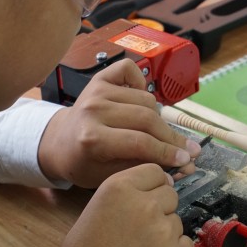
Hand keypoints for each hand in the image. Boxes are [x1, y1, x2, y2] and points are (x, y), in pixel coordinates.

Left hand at [38, 59, 200, 187]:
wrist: (59, 143)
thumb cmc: (86, 164)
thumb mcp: (112, 176)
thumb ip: (148, 167)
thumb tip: (187, 164)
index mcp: (92, 139)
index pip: (140, 143)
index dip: (167, 152)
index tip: (187, 160)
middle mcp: (94, 110)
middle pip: (147, 119)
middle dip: (171, 137)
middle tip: (186, 150)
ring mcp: (97, 91)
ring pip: (146, 99)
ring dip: (158, 117)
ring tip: (159, 132)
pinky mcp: (99, 78)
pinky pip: (130, 70)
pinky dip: (141, 82)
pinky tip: (141, 101)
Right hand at [47, 164, 193, 246]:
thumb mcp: (95, 209)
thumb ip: (123, 194)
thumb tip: (151, 189)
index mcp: (120, 187)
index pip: (155, 171)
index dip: (152, 184)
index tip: (146, 196)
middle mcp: (145, 203)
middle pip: (170, 193)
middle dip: (161, 207)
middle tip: (141, 227)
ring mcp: (164, 228)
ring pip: (176, 220)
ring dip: (165, 231)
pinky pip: (184, 243)